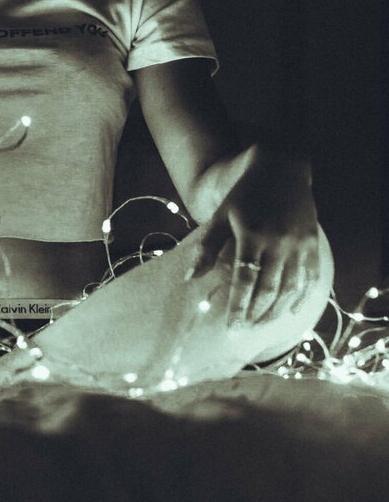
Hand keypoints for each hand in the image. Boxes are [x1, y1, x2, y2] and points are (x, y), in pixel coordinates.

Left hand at [190, 147, 321, 328]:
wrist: (281, 169)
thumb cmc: (244, 195)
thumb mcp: (220, 216)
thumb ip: (206, 248)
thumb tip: (189, 280)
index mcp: (251, 235)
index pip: (244, 281)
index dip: (237, 307)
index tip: (230, 328)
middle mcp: (277, 242)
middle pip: (268, 290)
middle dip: (255, 314)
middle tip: (244, 331)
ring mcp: (298, 245)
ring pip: (290, 289)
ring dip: (276, 312)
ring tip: (261, 326)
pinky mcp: (312, 244)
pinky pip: (310, 279)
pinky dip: (300, 299)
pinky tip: (290, 312)